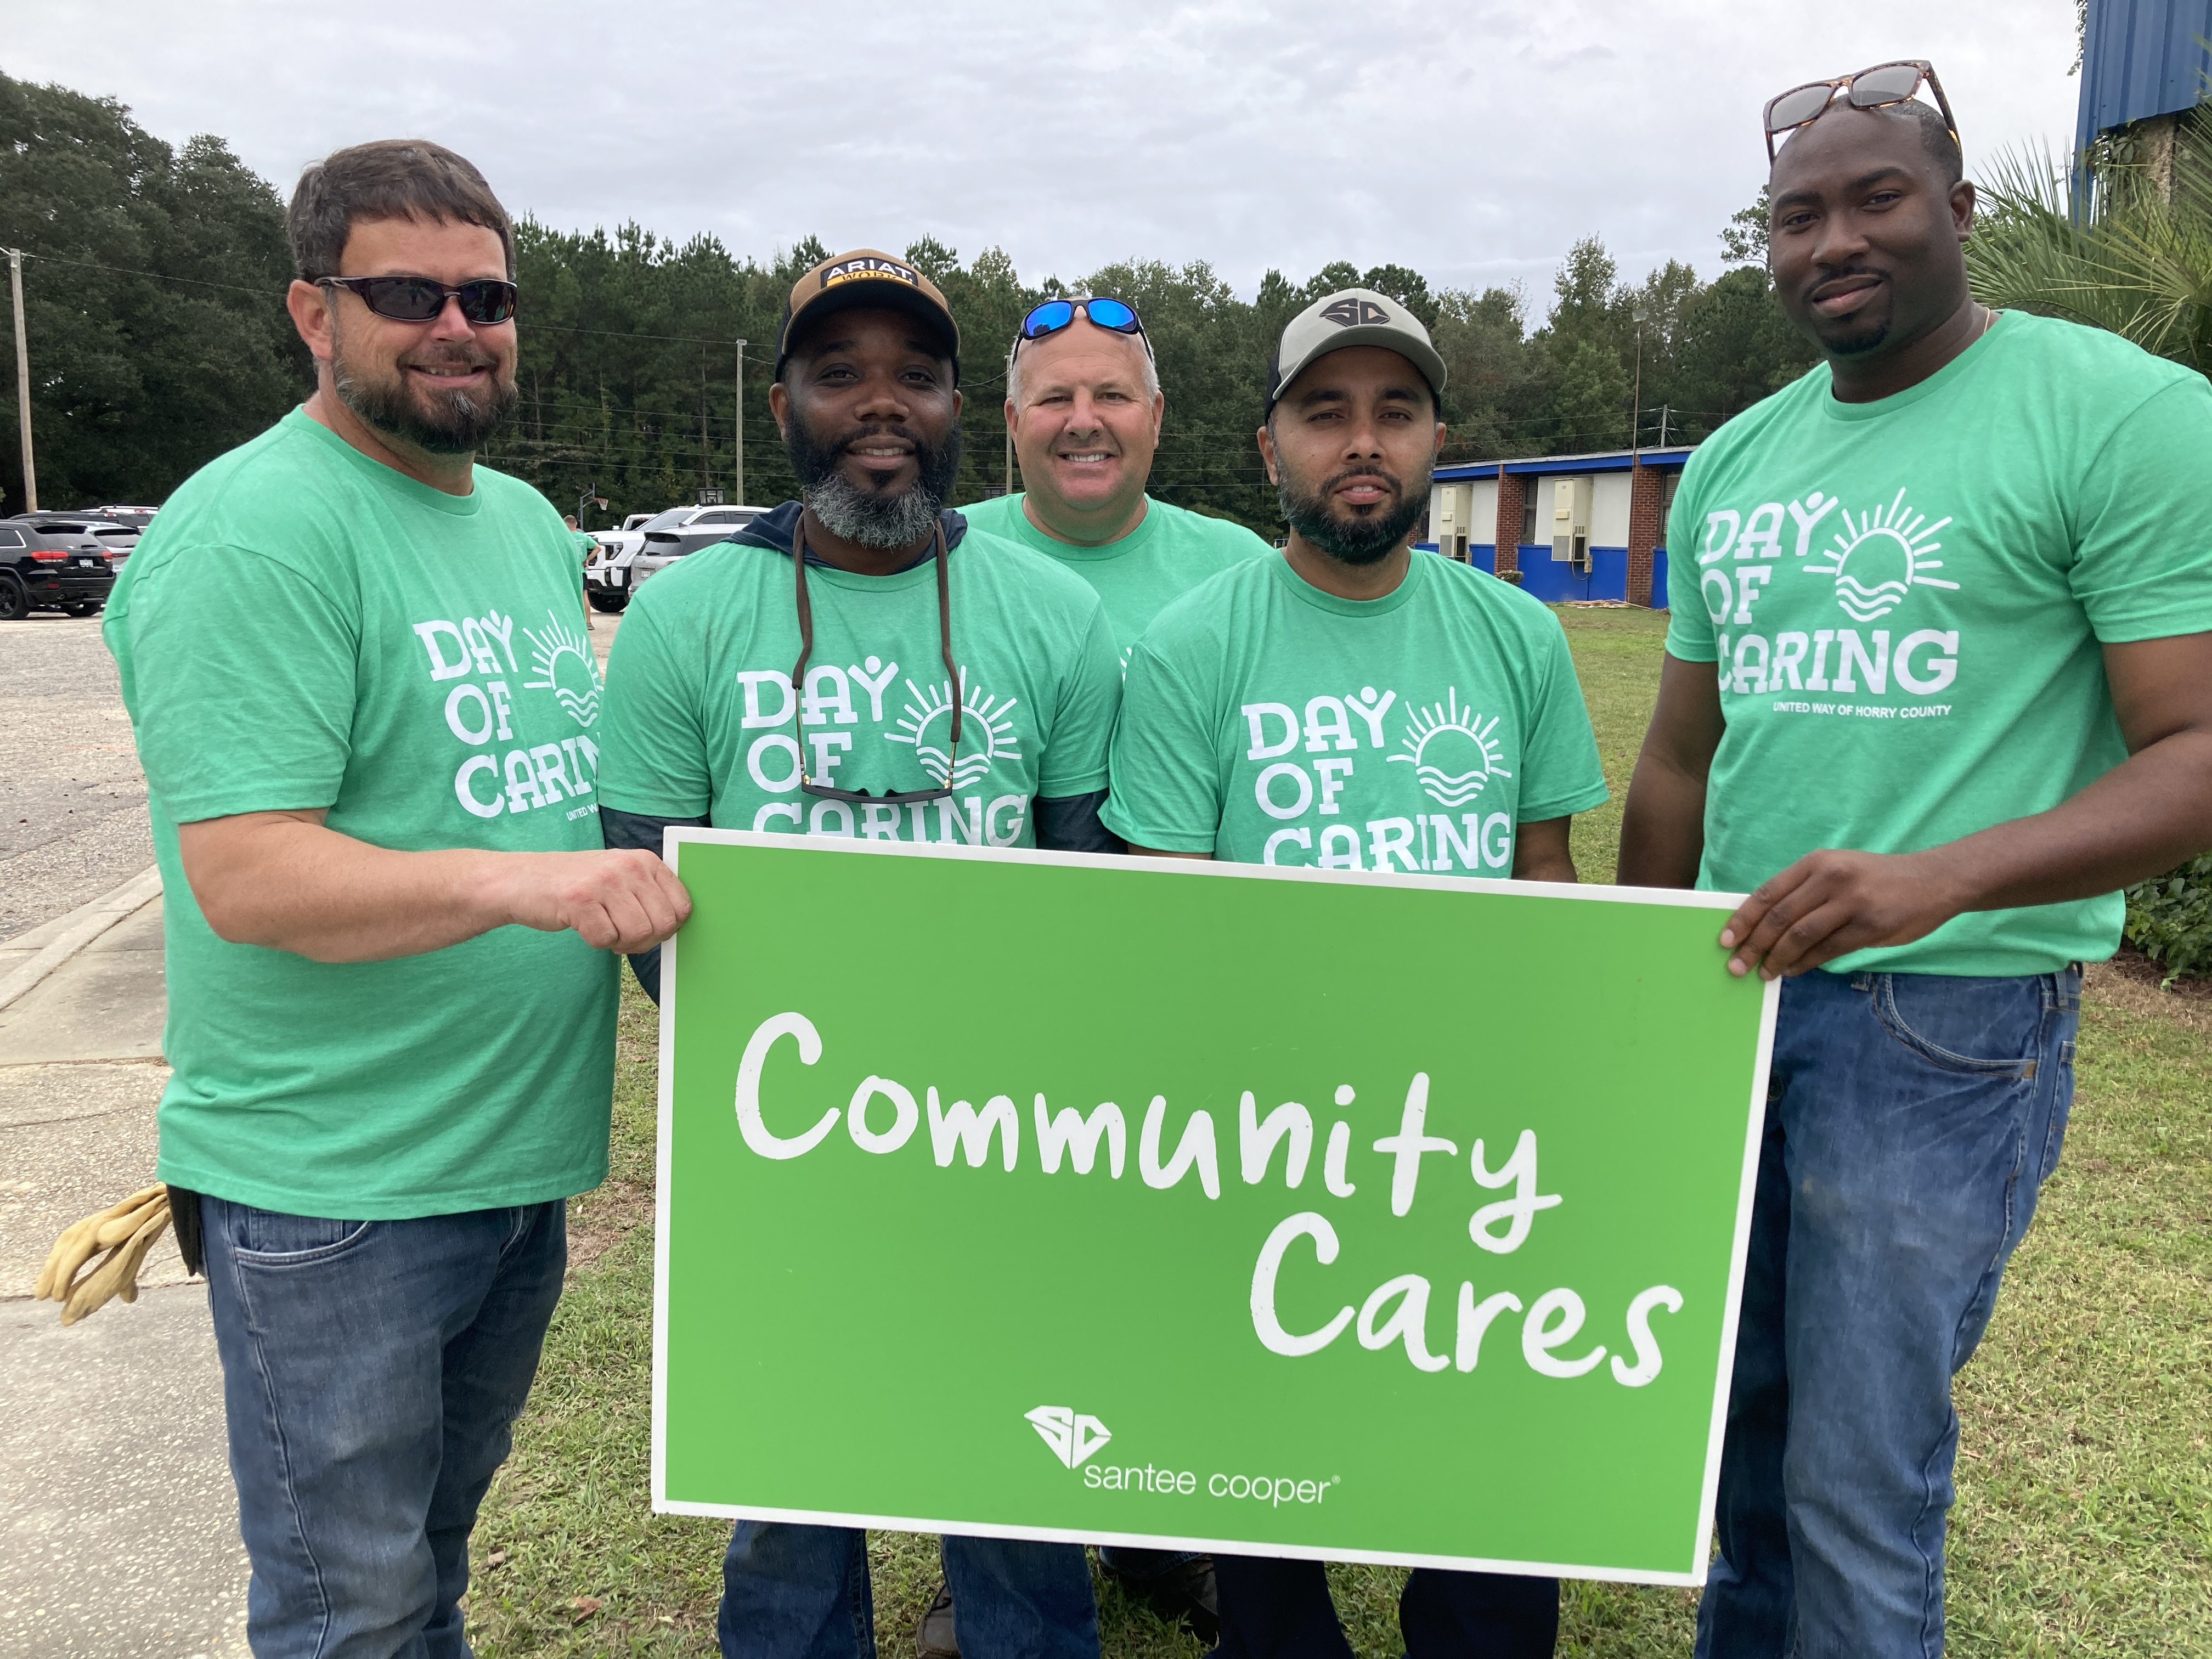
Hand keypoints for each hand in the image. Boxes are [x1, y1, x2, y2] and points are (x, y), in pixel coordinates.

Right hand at [500, 849, 691, 952]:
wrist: (522, 880)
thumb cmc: (578, 885)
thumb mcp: (620, 877)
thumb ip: (650, 895)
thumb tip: (678, 926)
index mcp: (645, 860)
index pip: (682, 906)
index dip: (667, 927)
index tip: (647, 927)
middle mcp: (628, 866)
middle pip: (663, 924)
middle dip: (645, 940)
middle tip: (622, 934)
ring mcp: (603, 881)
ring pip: (638, 934)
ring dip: (620, 943)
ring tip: (604, 928)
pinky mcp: (579, 900)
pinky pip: (606, 940)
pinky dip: (597, 942)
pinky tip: (585, 926)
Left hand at [1718, 848, 1968, 978]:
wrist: (1934, 880)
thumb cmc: (1876, 878)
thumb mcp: (1837, 871)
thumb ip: (1804, 892)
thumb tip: (1765, 925)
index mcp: (1817, 862)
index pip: (1769, 893)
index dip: (1743, 919)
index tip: (1725, 940)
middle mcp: (1831, 879)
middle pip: (1779, 917)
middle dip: (1753, 944)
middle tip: (1737, 965)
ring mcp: (1852, 902)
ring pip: (1800, 936)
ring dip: (1777, 959)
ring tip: (1764, 973)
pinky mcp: (1870, 927)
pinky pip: (1827, 950)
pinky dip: (1804, 963)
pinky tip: (1792, 970)